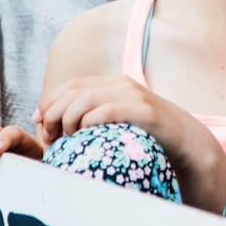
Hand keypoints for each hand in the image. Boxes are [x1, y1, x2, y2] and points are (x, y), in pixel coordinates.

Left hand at [34, 75, 164, 146]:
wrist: (188, 142)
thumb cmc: (150, 136)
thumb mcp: (120, 122)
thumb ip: (98, 116)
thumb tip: (61, 125)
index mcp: (115, 84)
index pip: (72, 85)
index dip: (49, 101)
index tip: (38, 121)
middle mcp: (122, 84)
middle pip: (74, 92)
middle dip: (53, 114)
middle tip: (49, 138)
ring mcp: (134, 96)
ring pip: (86, 99)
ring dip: (67, 120)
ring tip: (65, 140)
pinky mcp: (143, 111)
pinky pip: (106, 112)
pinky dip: (89, 124)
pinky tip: (85, 138)